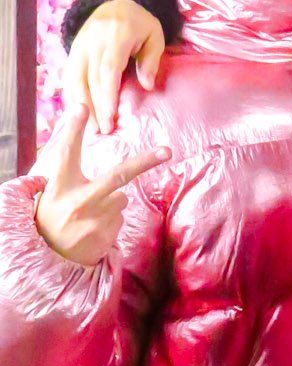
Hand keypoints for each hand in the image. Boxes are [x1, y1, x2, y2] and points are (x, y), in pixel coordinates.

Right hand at [33, 106, 169, 268]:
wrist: (50, 259)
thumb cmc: (52, 216)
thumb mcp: (50, 191)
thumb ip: (63, 168)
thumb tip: (74, 138)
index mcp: (59, 186)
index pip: (65, 153)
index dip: (72, 130)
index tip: (80, 107)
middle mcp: (79, 201)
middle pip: (118, 175)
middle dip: (145, 161)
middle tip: (167, 151)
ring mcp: (96, 220)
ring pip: (121, 198)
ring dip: (110, 202)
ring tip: (88, 215)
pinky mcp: (108, 234)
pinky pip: (119, 217)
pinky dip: (110, 219)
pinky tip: (92, 228)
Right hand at [63, 1, 165, 135]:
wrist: (115, 4)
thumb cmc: (140, 24)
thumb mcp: (154, 36)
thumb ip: (150, 60)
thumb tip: (147, 86)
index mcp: (115, 36)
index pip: (108, 70)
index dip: (107, 96)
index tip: (110, 119)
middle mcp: (92, 41)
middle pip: (89, 78)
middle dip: (94, 107)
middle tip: (101, 131)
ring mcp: (79, 46)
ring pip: (74, 78)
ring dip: (80, 105)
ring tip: (88, 128)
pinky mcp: (72, 51)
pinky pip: (68, 75)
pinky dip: (71, 95)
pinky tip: (78, 113)